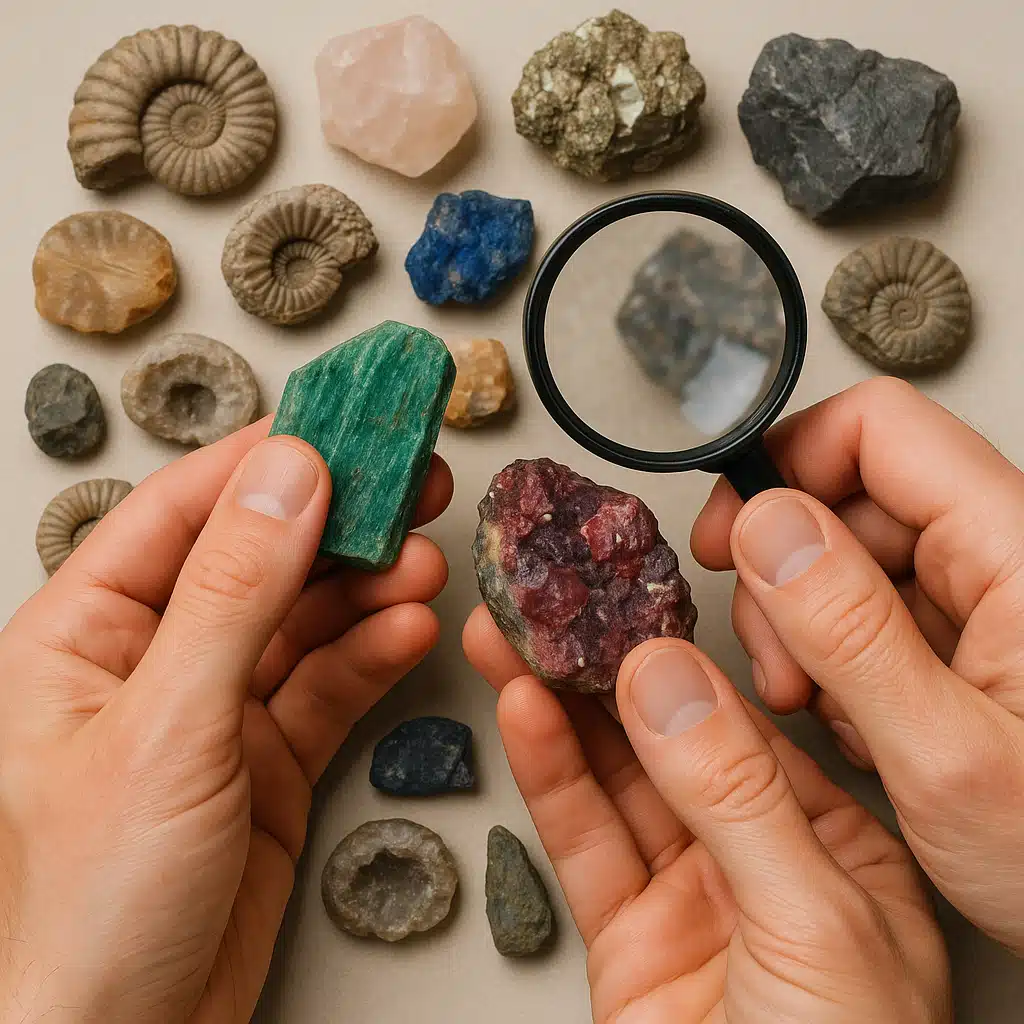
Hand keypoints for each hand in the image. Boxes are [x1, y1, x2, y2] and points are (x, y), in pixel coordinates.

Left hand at [0, 419, 450, 1022]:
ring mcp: (218, 709)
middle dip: (336, 519)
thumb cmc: (84, 911)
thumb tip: (286, 477)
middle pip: (258, 555)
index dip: (269, 460)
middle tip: (409, 482)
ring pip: (305, 618)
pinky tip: (407, 626)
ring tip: (421, 562)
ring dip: (367, 586)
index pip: (186, 509)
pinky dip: (373, 653)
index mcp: (86, 633)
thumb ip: (233, 594)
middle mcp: (154, 660)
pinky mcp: (270, 758)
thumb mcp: (166, 730)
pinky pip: (330, 683)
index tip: (346, 424)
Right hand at [464, 612, 949, 1022]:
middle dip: (602, 665)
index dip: (683, 651)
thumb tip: (667, 675)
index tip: (633, 593)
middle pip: (667, 736)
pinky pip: (581, 842)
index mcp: (838, 841)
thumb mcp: (813, 920)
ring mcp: (689, 894)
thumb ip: (735, 793)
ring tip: (512, 638)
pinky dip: (547, 775)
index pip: (752, 717)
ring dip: (557, 703)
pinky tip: (522, 714)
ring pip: (612, 779)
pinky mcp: (625, 937)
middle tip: (554, 602)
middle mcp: (760, 856)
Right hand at [691, 376, 1023, 953]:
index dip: (788, 465)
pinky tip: (853, 724)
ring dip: (800, 630)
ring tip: (813, 703)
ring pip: (843, 561)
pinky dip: (832, 667)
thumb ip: (852, 631)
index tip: (732, 534)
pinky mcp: (960, 646)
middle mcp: (999, 560)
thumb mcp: (950, 756)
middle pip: (848, 496)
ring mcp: (978, 604)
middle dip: (781, 575)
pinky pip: (864, 619)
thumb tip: (768, 523)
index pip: (876, 428)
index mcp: (1016, 551)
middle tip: (777, 658)